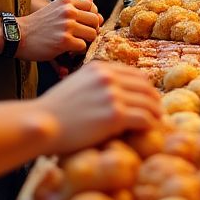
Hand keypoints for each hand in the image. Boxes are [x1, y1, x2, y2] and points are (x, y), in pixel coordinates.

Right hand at [17, 0, 100, 60]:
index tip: (82, 25)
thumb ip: (72, 1)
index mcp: (67, 1)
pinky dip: (78, 51)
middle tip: (81, 37)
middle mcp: (69, 11)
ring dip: (85, 41)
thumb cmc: (38, 23)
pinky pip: (83, 46)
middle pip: (95, 20)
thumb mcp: (54, 7)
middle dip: (90, 30)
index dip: (89, 16)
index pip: (91, 5)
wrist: (18, 35)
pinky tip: (68, 51)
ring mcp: (67, 25)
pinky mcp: (64, 41)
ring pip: (92, 34)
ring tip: (75, 44)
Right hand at [38, 62, 160, 154]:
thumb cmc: (55, 110)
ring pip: (148, 102)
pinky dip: (150, 125)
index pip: (134, 73)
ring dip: (154, 113)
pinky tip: (149, 131)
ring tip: (156, 123)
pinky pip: (143, 118)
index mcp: (99, 68)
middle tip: (157, 112)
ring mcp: (113, 95)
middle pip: (145, 86)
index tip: (148, 98)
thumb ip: (95, 84)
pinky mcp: (115, 115)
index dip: (145, 87)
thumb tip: (112, 91)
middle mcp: (108, 77)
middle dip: (153, 100)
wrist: (42, 123)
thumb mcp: (76, 84)